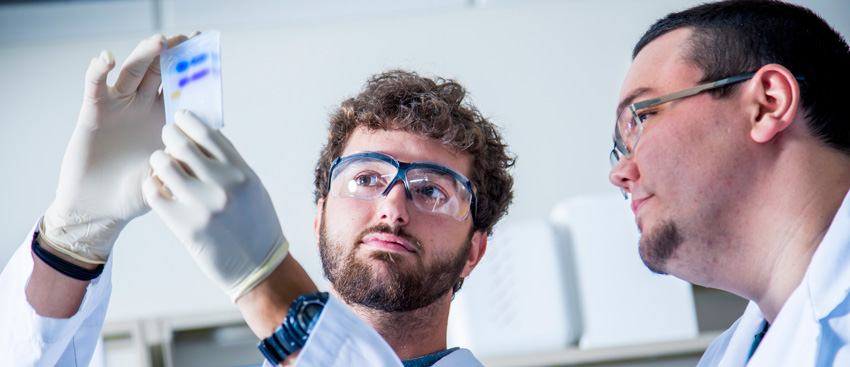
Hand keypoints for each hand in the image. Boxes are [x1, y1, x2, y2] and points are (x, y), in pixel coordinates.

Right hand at [41, 34, 189, 262]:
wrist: (102, 208)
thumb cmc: (137, 193)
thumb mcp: (168, 174)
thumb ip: (183, 156)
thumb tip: (203, 140)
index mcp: (166, 119)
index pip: (182, 88)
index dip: (193, 70)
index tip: (207, 51)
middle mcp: (144, 107)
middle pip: (160, 72)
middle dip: (173, 53)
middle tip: (186, 38)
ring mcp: (119, 106)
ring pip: (133, 72)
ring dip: (145, 55)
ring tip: (159, 42)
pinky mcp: (94, 112)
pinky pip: (96, 87)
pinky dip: (99, 71)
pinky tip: (106, 58)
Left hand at [143, 111, 288, 300]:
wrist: (259, 266)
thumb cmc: (256, 224)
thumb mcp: (251, 187)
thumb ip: (229, 163)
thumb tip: (202, 136)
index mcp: (241, 172)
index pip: (208, 133)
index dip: (189, 121)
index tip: (182, 118)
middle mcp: (222, 184)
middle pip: (182, 145)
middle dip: (169, 135)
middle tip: (166, 136)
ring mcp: (202, 205)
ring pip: (164, 165)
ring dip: (159, 160)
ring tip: (161, 163)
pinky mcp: (185, 226)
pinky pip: (154, 194)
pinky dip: (152, 185)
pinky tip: (157, 186)